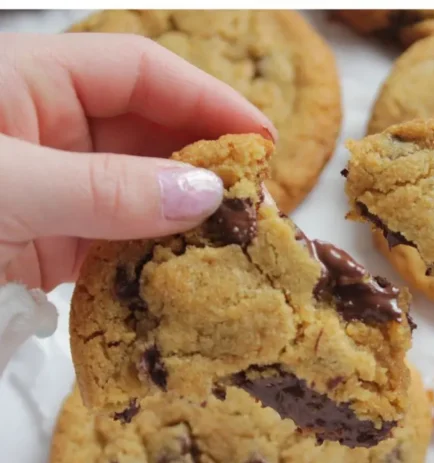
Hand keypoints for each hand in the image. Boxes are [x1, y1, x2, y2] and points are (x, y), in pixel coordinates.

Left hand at [0, 33, 275, 291]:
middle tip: (257, 200)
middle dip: (207, 163)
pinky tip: (188, 272)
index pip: (140, 72)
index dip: (206, 99)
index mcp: (30, 81)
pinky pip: (116, 241)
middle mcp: (47, 129)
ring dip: (186, 216)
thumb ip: (105, 188)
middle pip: (149, 132)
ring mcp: (49, 188)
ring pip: (139, 191)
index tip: (260, 138)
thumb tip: (204, 193)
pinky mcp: (45, 242)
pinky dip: (153, 256)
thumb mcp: (5, 187)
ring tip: (237, 241)